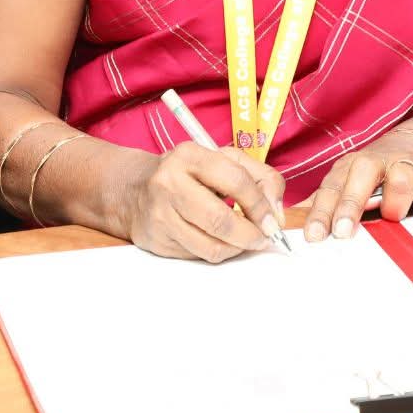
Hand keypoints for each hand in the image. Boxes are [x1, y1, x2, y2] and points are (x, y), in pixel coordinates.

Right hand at [120, 143, 286, 262]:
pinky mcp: (156, 240)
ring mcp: (160, 214)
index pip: (236, 181)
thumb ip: (261, 177)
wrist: (135, 191)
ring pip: (211, 247)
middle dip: (251, 235)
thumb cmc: (189, 175)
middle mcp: (169, 183)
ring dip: (237, 249)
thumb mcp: (224, 160)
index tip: (272, 221)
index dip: (260, 205)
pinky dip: (218, 253)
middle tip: (262, 238)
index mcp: (189, 156)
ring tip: (243, 241)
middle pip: (221, 220)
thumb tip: (276, 214)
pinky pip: (198, 256)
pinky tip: (220, 241)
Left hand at [300, 131, 412, 242]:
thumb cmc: (379, 172)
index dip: (321, 212)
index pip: (332, 188)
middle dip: (350, 204)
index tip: (313, 236)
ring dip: (395, 204)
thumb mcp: (349, 180)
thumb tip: (289, 218)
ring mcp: (411, 166)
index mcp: (352, 165)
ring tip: (393, 217)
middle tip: (343, 232)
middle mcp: (379, 161)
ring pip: (402, 180)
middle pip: (361, 176)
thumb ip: (326, 200)